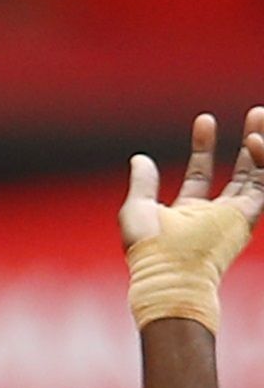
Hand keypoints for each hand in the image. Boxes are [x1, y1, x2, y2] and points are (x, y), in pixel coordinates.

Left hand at [119, 108, 263, 331]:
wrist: (166, 274)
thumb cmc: (147, 250)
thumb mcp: (136, 208)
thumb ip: (142, 182)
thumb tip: (139, 158)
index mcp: (187, 212)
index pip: (200, 173)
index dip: (204, 147)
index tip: (205, 120)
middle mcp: (213, 215)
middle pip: (237, 172)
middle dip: (246, 143)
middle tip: (255, 114)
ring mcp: (231, 217)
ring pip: (256, 176)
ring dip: (261, 146)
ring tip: (260, 116)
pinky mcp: (246, 219)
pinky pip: (262, 184)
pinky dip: (262, 161)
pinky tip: (256, 140)